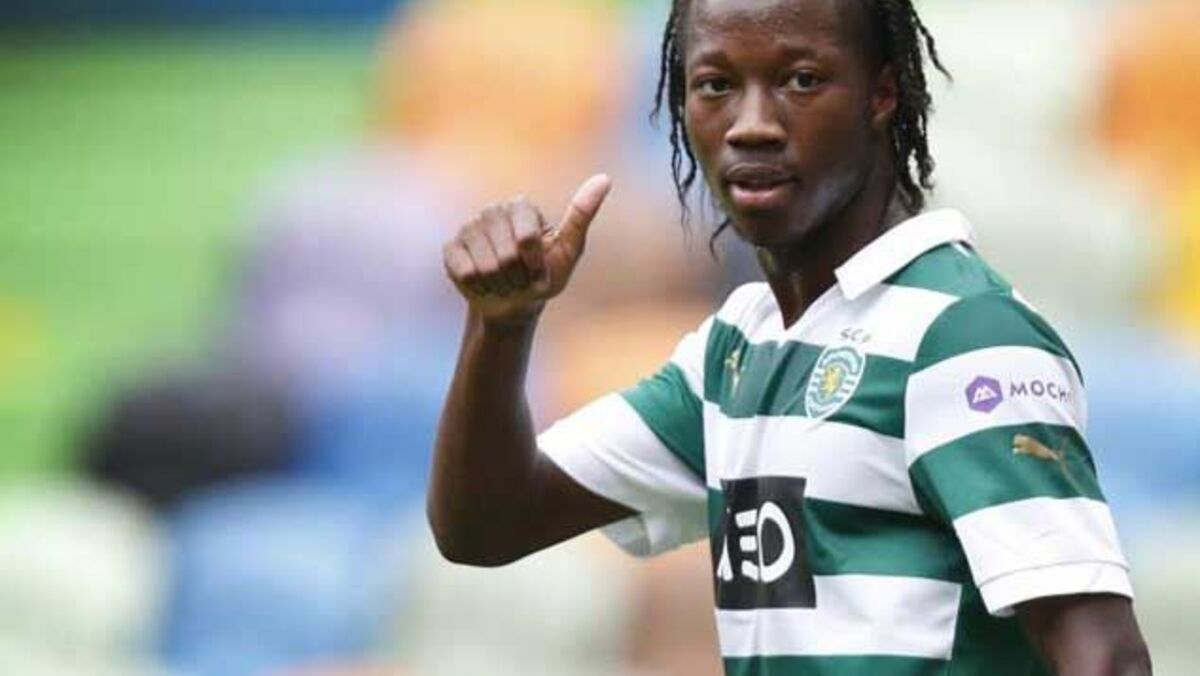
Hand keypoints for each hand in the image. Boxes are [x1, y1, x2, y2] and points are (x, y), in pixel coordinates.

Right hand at [443, 174, 612, 324]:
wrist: (515, 302)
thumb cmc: (545, 275)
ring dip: (499, 285)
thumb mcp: (569, 250)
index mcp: (521, 206)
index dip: (535, 266)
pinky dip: (478, 286)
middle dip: (518, 278)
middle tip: (520, 278)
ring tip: (503, 281)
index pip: (527, 240)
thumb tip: (605, 178)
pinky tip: (483, 282)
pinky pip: (464, 271)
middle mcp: (492, 211)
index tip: (539, 270)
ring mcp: (468, 228)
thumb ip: (582, 214)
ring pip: (484, 266)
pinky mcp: (451, 248)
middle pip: (506, 256)